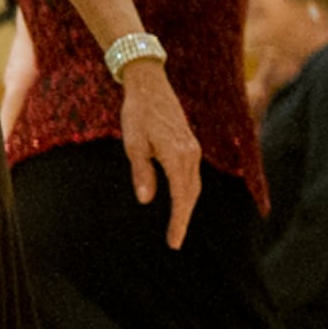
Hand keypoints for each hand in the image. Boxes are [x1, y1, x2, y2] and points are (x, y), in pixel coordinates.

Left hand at [119, 55, 204, 248]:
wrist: (149, 86)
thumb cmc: (136, 114)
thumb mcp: (133, 144)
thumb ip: (141, 172)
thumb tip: (146, 201)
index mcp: (177, 155)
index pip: (180, 197)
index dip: (178, 221)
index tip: (174, 241)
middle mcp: (190, 154)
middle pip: (191, 194)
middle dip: (183, 219)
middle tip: (174, 242)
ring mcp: (193, 149)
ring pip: (194, 185)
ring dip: (186, 207)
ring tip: (177, 227)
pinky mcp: (190, 145)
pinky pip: (192, 174)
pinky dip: (188, 192)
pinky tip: (180, 201)